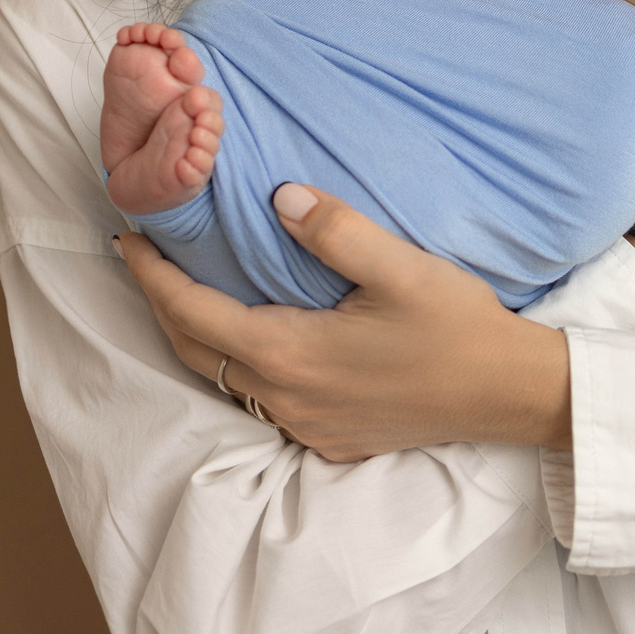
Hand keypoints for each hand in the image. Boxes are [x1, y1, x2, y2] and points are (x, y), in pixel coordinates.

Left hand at [117, 183, 569, 461]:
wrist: (508, 395)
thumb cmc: (458, 328)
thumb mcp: (401, 268)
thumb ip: (337, 230)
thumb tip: (281, 196)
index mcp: (291, 353)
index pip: (192, 312)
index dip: (152, 275)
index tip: (126, 237)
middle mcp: (286, 398)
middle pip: (194, 350)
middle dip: (161, 302)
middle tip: (144, 257)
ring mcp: (307, 425)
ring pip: (224, 378)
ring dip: (196, 334)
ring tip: (186, 289)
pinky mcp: (329, 438)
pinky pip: (261, 399)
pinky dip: (237, 362)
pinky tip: (252, 334)